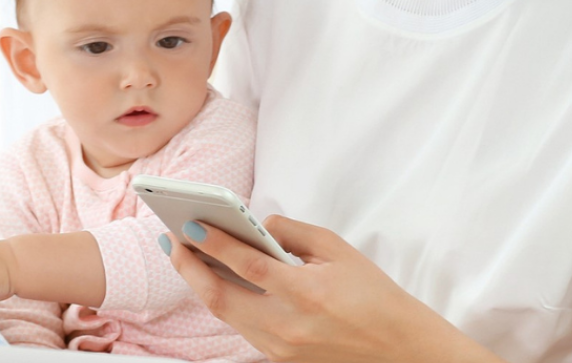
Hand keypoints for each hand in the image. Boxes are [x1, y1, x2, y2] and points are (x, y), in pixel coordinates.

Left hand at [168, 216, 493, 362]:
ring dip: (201, 285)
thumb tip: (257, 222)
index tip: (189, 225)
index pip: (246, 264)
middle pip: (219, 297)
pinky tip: (215, 282)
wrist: (400, 349)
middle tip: (171, 240)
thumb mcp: (340, 252)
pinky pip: (242, 328)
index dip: (212, 244)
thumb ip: (294, 233)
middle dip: (189, 267)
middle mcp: (288, 326)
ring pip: (225, 315)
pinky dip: (225, 303)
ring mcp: (281, 349)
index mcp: (306, 293)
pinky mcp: (280, 360)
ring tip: (185, 258)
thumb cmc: (374, 296)